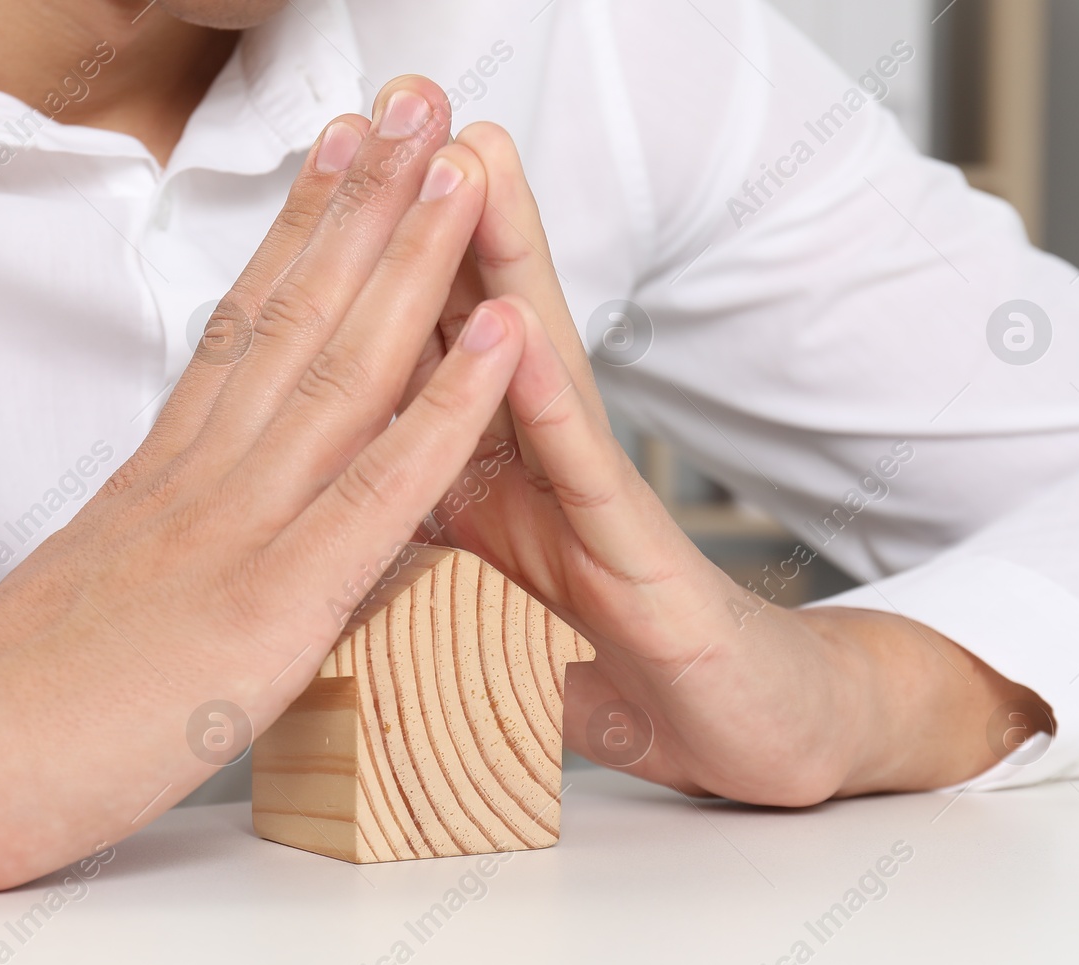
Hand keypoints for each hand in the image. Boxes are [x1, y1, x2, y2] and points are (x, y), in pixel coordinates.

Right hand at [0, 78, 528, 905]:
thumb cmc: (11, 700)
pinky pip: (377, 493)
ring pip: (341, 370)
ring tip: (460, 170)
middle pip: (297, 314)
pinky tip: (499, 342)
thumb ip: (162, 543)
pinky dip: (445, 409)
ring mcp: (238, 529)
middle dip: (366, 204)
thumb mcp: (97, 594)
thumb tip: (195, 529)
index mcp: (166, 476)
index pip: (245, 327)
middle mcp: (204, 477)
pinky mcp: (268, 603)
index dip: (301, 232)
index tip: (343, 157)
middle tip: (417, 108)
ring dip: (411, 264)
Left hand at [404, 124, 1049, 805]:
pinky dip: (547, 400)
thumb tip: (370, 548)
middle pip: (473, 328)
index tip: (324, 184)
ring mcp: (594, 504)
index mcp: (493, 482)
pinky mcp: (639, 561)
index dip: (372, 270)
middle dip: (432, 218)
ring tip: (470, 163)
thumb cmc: (636, 669)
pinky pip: (583, 472)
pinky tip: (519, 331)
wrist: (754, 737)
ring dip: (501, 261)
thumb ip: (449, 565)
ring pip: (535, 365)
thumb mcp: (509, 612)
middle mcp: (541, 471)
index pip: (423, 359)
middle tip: (398, 113)